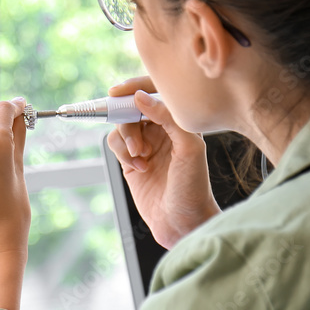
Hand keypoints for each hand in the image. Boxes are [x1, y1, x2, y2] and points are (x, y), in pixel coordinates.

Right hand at [107, 77, 220, 248]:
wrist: (181, 221)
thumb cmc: (193, 187)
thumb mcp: (189, 147)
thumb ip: (167, 117)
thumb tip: (140, 97)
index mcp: (180, 121)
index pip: (155, 93)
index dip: (136, 88)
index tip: (118, 92)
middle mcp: (162, 130)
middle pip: (133, 107)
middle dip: (129, 119)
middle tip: (135, 139)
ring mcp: (145, 144)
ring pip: (122, 125)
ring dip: (127, 138)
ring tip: (140, 156)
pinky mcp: (131, 161)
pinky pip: (116, 143)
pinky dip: (122, 151)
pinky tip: (138, 166)